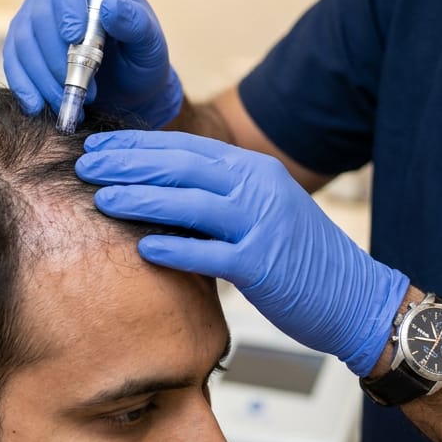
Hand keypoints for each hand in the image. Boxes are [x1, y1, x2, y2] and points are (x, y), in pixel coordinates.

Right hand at [3, 0, 183, 127]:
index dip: (67, 0)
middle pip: (41, 12)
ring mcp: (35, 17)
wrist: (129, 89)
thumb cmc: (141, 58)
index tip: (75, 36)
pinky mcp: (22, 46)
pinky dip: (24, 86)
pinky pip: (12, 61)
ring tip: (67, 100)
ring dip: (42, 75)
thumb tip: (110, 6)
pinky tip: (38, 105)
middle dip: (58, 55)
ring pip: (24, 40)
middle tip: (82, 85)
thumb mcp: (150, 43)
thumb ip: (135, 23)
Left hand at [76, 130, 409, 376]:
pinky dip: (177, 249)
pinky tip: (143, 248)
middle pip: (181, 166)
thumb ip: (215, 194)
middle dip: (128, 163)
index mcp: (253, 170)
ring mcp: (262, 225)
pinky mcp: (265, 266)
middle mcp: (258, 188)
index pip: (183, 147)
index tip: (96, 145)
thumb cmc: (298, 257)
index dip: (136, 145)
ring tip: (102, 198)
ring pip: (191, 203)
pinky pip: (212, 254)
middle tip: (85, 165)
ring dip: (141, 199)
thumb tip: (155, 185)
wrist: (357, 297)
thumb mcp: (259, 210)